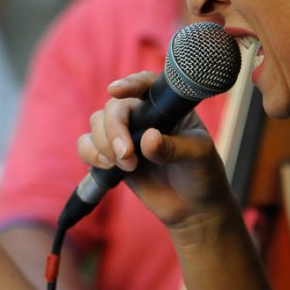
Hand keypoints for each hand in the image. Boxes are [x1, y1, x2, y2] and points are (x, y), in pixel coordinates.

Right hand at [78, 71, 235, 229]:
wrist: (193, 206)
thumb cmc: (202, 173)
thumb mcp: (198, 156)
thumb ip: (174, 147)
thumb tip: (148, 138)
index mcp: (166, 106)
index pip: (145, 85)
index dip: (129, 84)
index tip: (115, 91)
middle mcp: (143, 115)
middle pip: (114, 107)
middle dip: (114, 130)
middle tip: (127, 155)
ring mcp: (125, 134)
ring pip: (97, 123)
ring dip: (104, 145)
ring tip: (127, 167)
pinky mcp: (111, 155)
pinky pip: (87, 145)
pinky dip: (91, 154)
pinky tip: (109, 168)